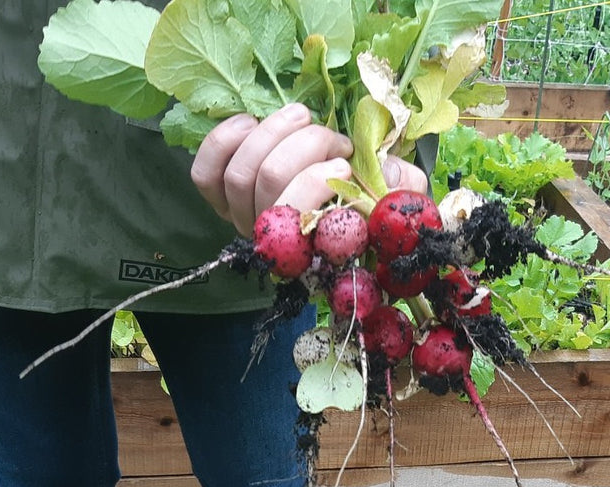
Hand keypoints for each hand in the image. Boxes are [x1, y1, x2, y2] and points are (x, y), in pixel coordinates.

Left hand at [191, 104, 429, 236]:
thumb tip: (390, 172)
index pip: (296, 218)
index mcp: (312, 245)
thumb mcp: (398, 194)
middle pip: (267, 180)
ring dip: (275, 132)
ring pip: (240, 170)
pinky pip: (206, 171)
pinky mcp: (220, 193)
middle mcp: (271, 237)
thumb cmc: (370, 196)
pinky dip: (226, 139)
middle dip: (304, 147)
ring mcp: (240, 216)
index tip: (345, 164)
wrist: (335, 192)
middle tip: (332, 138)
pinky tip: (252, 122)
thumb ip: (403, 187)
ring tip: (303, 117)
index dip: (316, 183)